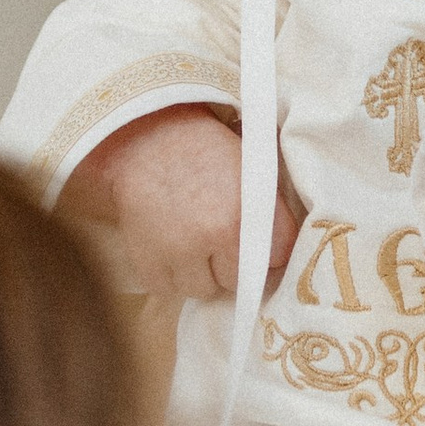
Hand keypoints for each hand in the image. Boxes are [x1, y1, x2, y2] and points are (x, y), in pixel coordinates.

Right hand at [61, 105, 302, 303]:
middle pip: (238, 279)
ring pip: (203, 289)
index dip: (269, 249)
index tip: (260, 240)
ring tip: (192, 242)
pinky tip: (170, 248)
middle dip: (232, 262)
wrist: (144, 137)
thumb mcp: (249, 167)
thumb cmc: (203, 147)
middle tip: (220, 236)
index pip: (277, 258)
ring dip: (201, 272)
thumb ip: (268, 211)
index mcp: (244, 211)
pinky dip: (171, 275)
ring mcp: (177, 254)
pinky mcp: (147, 264)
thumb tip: (280, 249)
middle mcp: (213, 237)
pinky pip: (168, 289)